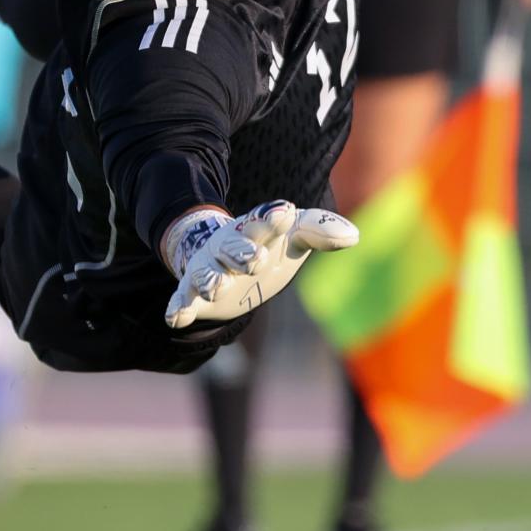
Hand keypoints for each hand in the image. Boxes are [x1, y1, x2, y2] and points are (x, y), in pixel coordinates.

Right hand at [160, 200, 356, 329]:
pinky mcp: (194, 294)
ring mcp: (210, 270)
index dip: (273, 218)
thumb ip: (319, 231)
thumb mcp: (292, 239)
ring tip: (214, 286)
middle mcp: (229, 248)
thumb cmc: (267, 247)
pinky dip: (178, 307)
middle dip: (242, 252)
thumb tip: (355, 236)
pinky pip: (183, 299)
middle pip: (234, 247)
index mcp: (255, 232)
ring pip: (207, 273)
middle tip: (256, 260)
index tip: (284, 212)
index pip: (263, 221)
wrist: (223, 260)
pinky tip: (175, 318)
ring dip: (210, 279)